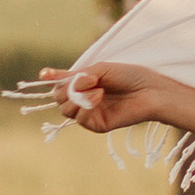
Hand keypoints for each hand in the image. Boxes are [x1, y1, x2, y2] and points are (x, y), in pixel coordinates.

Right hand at [38, 61, 194, 138]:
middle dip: (66, 88)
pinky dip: (85, 106)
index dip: (51, 79)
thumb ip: (75, 75)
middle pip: (58, 98)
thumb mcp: (99, 69)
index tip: (45, 73)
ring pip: (65, 110)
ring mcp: (89, 113)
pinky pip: (79, 119)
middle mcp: (84, 99)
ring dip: (77, 96)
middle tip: (85, 80)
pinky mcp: (97, 125)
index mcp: (84, 84)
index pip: (59, 84)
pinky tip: (99, 97)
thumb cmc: (129, 75)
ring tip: (97, 88)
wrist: (150, 89)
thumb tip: (47, 75)